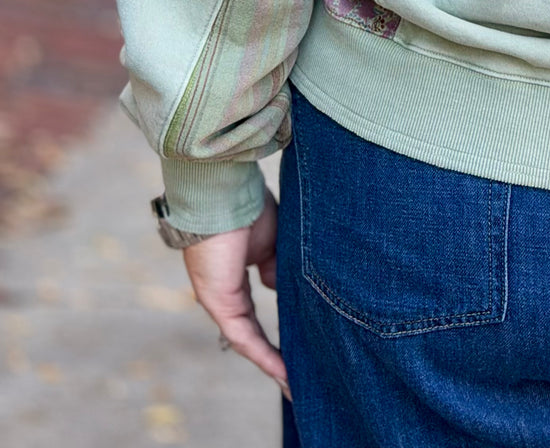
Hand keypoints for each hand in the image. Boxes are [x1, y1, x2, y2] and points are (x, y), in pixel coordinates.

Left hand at [183, 192, 289, 396]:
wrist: (224, 194)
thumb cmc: (248, 206)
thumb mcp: (273, 240)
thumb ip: (278, 267)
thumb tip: (284, 287)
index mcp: (236, 274)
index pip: (257, 310)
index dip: (278, 328)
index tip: (300, 341)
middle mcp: (226, 291)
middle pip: (253, 332)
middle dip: (275, 355)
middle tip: (298, 376)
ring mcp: (221, 299)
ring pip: (249, 340)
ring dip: (271, 363)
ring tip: (294, 384)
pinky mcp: (220, 303)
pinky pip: (244, 337)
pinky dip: (264, 355)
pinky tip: (284, 372)